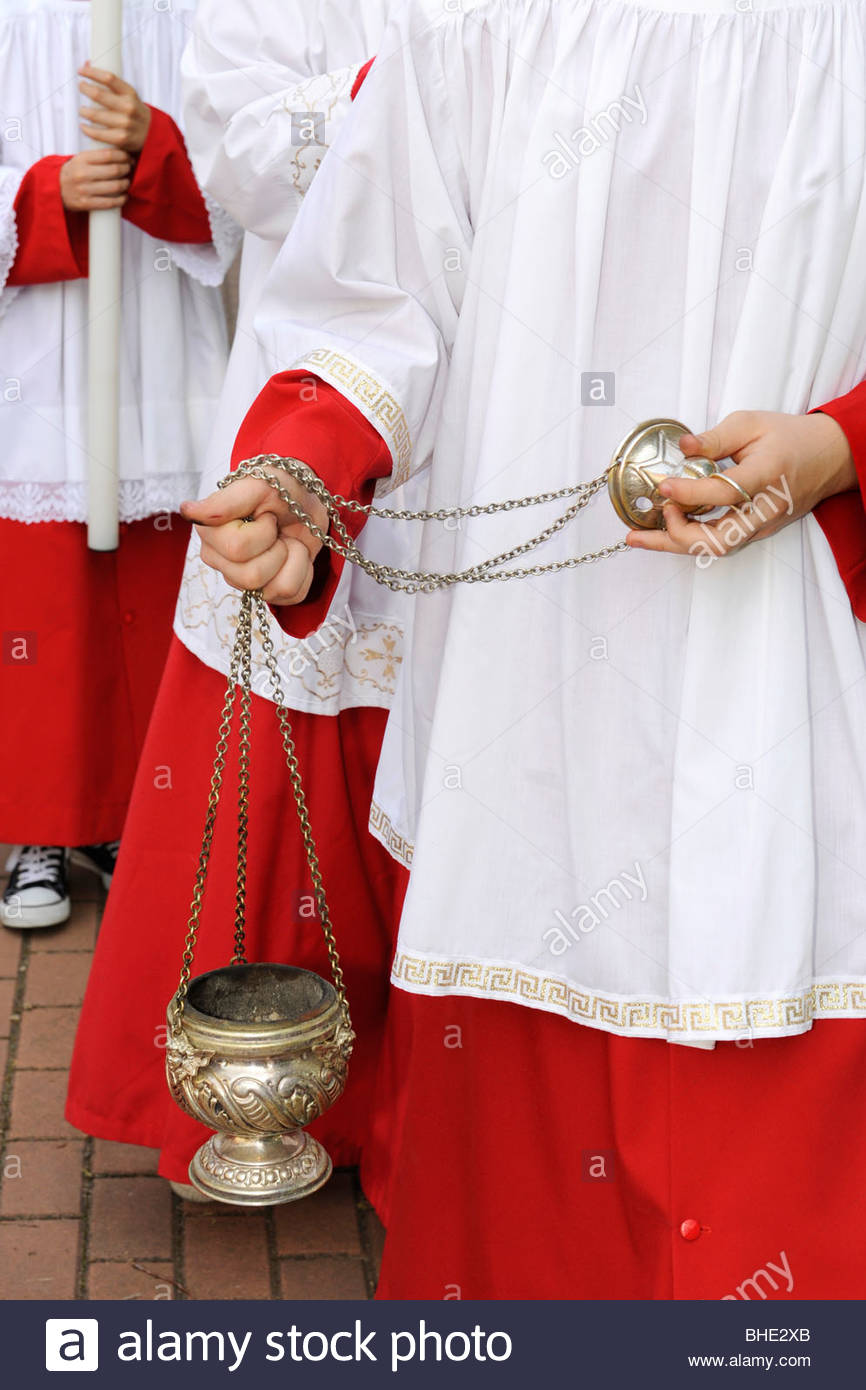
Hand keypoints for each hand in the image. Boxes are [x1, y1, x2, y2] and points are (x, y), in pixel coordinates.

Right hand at [59, 147, 131, 210]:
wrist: (56, 188)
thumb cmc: (74, 172)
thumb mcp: (81, 159)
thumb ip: (97, 155)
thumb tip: (120, 151)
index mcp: (82, 159)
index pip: (108, 155)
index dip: (123, 156)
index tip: (129, 158)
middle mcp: (83, 174)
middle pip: (114, 170)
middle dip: (126, 169)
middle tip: (129, 169)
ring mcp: (84, 189)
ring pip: (114, 187)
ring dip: (125, 184)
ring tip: (127, 182)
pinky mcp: (86, 203)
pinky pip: (109, 203)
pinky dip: (121, 200)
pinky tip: (124, 197)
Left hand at [78, 62, 151, 152]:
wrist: (153, 135)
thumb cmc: (135, 112)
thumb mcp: (128, 95)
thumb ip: (109, 82)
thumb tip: (87, 63)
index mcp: (130, 93)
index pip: (108, 78)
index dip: (91, 72)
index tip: (80, 71)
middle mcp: (128, 107)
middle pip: (98, 94)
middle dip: (84, 89)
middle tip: (81, 87)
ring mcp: (125, 124)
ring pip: (95, 115)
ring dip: (84, 111)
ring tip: (82, 110)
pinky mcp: (122, 139)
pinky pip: (98, 134)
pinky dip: (88, 130)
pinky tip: (84, 127)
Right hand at [181, 470, 329, 604]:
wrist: (306, 499)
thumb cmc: (280, 488)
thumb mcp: (256, 485)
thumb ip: (223, 501)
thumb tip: (187, 511)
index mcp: (212, 533)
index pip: (237, 549)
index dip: (263, 532)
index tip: (267, 515)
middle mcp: (221, 560)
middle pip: (252, 576)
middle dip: (278, 549)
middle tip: (278, 530)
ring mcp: (242, 580)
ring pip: (273, 590)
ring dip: (293, 559)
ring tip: (287, 540)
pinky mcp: (268, 592)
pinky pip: (292, 595)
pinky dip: (304, 571)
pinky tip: (295, 554)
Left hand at [626, 409, 856, 559]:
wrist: (828, 457)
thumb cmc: (791, 438)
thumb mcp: (752, 424)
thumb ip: (715, 437)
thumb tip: (683, 447)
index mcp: (766, 475)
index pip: (724, 492)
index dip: (690, 492)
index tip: (665, 485)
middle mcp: (764, 509)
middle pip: (717, 539)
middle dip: (677, 534)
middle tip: (656, 512)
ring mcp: (761, 525)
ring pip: (714, 547)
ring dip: (675, 543)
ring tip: (640, 535)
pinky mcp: (756, 532)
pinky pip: (718, 542)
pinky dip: (689, 539)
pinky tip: (664, 530)